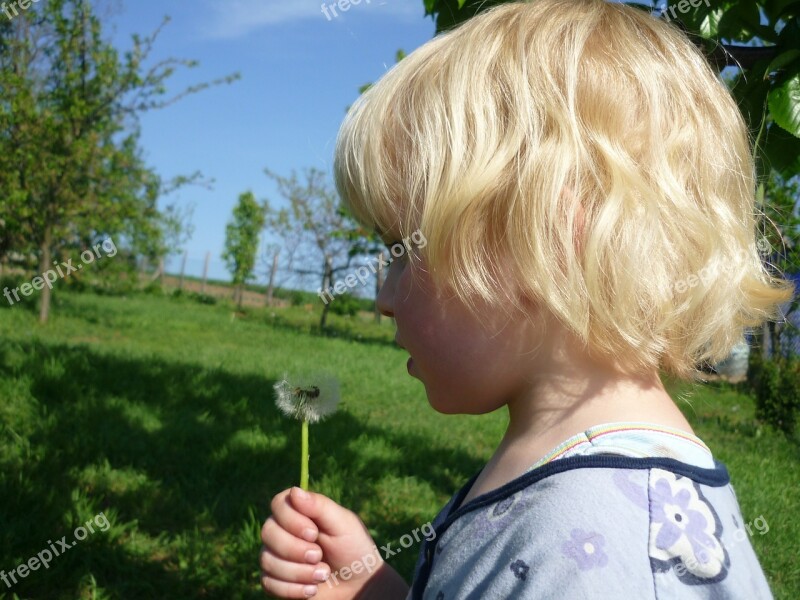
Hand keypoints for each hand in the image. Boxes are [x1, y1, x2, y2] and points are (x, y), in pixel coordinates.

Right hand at [260, 487, 405, 598]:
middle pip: (268, 532)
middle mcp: (283, 530)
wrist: (358, 585)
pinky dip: (293, 590)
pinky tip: (312, 590)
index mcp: (300, 511)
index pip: (278, 504)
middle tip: (319, 557)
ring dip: (298, 572)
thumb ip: (320, 506)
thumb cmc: (354, 549)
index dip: (291, 519)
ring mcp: (277, 555)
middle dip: (295, 549)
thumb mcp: (343, 524)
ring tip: (323, 574)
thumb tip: (294, 490)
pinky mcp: (275, 580)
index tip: (313, 533)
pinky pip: (269, 583)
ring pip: (267, 560)